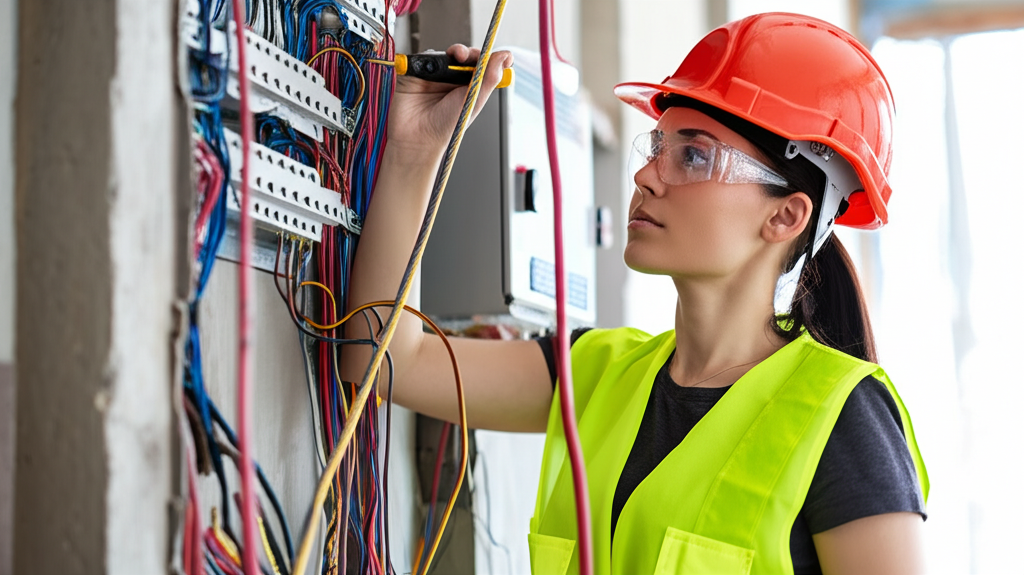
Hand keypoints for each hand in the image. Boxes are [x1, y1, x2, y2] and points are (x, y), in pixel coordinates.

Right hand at [386, 45, 513, 158]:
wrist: (418, 136)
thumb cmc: (446, 125)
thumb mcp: (474, 100)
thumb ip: (490, 77)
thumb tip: (506, 56)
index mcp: (470, 87)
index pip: (482, 65)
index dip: (489, 58)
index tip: (499, 55)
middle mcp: (454, 80)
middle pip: (465, 56)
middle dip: (469, 52)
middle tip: (469, 56)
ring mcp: (436, 74)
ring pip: (447, 54)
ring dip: (453, 52)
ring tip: (457, 57)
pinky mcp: (418, 71)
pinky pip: (426, 57)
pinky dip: (432, 58)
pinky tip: (435, 66)